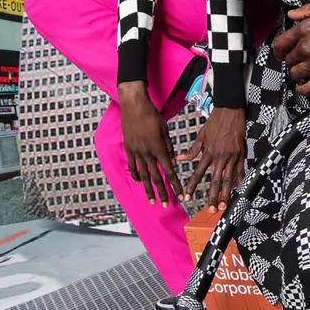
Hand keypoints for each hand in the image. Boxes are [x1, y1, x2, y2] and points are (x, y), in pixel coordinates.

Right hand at [118, 82, 182, 207]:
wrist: (134, 105)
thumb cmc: (152, 115)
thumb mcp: (164, 130)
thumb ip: (168, 148)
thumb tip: (172, 162)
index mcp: (158, 148)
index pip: (169, 171)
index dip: (175, 184)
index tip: (180, 194)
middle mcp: (147, 153)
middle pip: (155, 177)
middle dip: (162, 192)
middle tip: (166, 205)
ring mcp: (136, 151)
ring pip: (142, 175)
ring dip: (148, 189)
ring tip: (151, 200)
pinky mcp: (128, 148)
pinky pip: (132, 165)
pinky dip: (135, 175)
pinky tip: (139, 182)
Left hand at [182, 107, 246, 211]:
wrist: (230, 111)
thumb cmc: (215, 122)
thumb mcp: (201, 136)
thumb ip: (192, 150)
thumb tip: (179, 159)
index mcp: (208, 153)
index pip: (198, 174)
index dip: (192, 186)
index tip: (187, 197)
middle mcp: (220, 157)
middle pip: (216, 181)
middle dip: (213, 196)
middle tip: (211, 209)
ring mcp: (232, 157)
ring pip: (229, 179)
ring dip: (227, 193)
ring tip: (225, 204)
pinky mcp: (242, 154)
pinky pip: (241, 170)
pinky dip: (240, 180)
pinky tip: (239, 189)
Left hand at [273, 0, 309, 94]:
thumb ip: (309, 8)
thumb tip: (291, 15)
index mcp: (305, 28)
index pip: (280, 43)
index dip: (278, 49)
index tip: (279, 52)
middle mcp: (306, 47)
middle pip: (288, 59)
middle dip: (291, 59)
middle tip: (297, 59)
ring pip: (295, 73)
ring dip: (297, 73)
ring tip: (302, 71)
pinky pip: (306, 88)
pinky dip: (302, 89)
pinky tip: (303, 86)